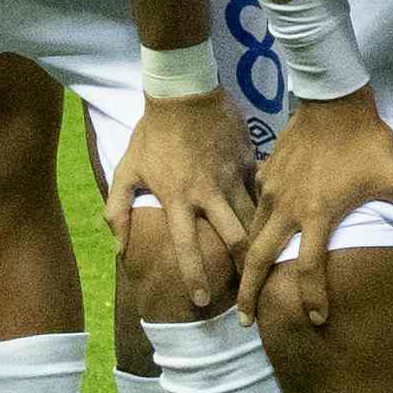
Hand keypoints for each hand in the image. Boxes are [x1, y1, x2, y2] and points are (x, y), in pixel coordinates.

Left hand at [111, 90, 259, 316]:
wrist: (184, 91)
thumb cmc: (152, 134)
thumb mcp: (126, 170)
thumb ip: (118, 211)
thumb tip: (118, 249)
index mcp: (178, 199)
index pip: (187, 248)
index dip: (195, 277)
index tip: (200, 301)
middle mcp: (208, 194)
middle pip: (234, 239)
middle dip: (244, 267)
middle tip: (248, 289)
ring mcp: (232, 177)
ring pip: (254, 217)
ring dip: (259, 240)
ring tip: (267, 260)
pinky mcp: (248, 160)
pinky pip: (260, 189)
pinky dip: (265, 205)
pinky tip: (274, 217)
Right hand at [240, 90, 392, 331]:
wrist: (335, 100)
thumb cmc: (366, 141)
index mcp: (317, 215)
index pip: (309, 268)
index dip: (312, 297)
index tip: (316, 320)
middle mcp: (288, 208)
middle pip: (259, 258)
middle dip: (249, 291)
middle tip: (244, 320)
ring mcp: (272, 189)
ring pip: (252, 232)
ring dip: (247, 260)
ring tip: (244, 281)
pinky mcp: (268, 171)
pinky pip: (256, 203)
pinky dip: (254, 221)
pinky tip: (255, 227)